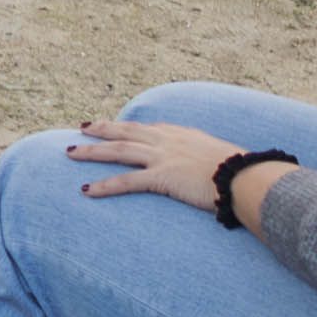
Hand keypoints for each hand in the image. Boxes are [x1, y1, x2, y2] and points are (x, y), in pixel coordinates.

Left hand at [66, 116, 246, 212]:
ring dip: (91, 152)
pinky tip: (86, 189)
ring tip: (69, 153)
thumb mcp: (222, 158)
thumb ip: (208, 159)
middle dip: (101, 129)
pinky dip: (104, 185)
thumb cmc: (243, 172)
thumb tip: (213, 169)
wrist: (248, 177)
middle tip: (82, 128)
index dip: (128, 127)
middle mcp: (169, 140)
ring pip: (118, 151)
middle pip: (126, 132)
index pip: (149, 128)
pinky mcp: (162, 176)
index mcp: (183, 134)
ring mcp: (163, 157)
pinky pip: (125, 182)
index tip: (115, 126)